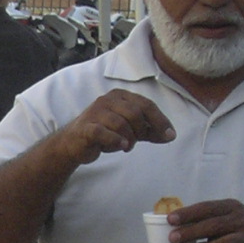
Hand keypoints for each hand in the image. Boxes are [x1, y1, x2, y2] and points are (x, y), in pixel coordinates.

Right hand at [57, 89, 174, 164]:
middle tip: (138, 142)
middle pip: (135, 113)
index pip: (146, 105)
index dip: (160, 121)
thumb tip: (170, 136)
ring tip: (126, 146)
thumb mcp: (130, 131)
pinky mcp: (85, 128)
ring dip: (129, 139)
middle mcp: (107, 100)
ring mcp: (95, 113)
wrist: (73, 144)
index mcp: (120, 96)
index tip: (170, 136)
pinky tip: (121, 146)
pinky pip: (103, 132)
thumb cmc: (104, 134)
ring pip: (121, 123)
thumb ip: (149, 131)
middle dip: (142, 131)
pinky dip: (115, 141)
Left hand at [169, 198, 243, 242]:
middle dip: (190, 233)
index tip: (171, 219)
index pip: (207, 208)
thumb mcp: (227, 215)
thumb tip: (175, 225)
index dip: (188, 214)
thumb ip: (206, 218)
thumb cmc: (239, 228)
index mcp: (232, 207)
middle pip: (212, 226)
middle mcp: (242, 220)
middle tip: (173, 238)